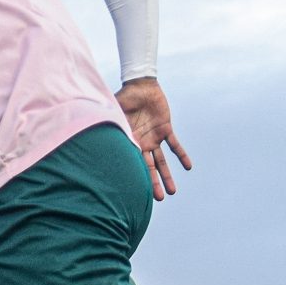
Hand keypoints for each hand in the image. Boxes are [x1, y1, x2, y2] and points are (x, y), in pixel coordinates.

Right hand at [114, 78, 190, 199]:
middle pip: (149, 167)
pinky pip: (175, 145)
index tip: (137, 191)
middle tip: (159, 199)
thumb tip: (97, 130)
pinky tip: (188, 167)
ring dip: (167, 176)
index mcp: (130, 140)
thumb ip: (112, 122)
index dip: (137, 176)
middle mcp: (142, 143)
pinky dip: (181, 155)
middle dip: (154, 183)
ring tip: (173, 192)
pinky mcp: (166, 129)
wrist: (140, 86)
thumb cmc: (125, 97)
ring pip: (162, 161)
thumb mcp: (116, 110)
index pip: (134, 162)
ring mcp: (154, 137)